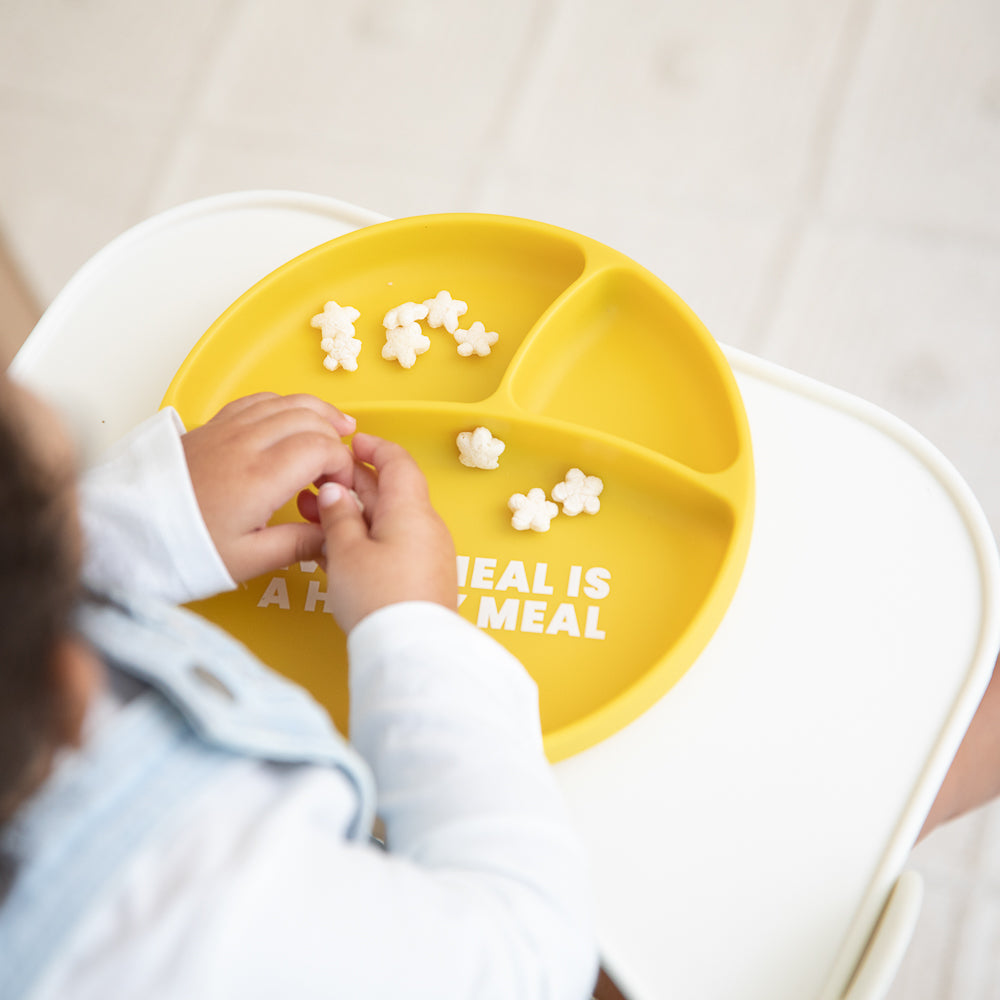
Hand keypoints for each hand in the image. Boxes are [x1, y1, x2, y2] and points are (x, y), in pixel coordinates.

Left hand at [181, 393, 355, 581]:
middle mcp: (246, 444)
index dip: (344, 466)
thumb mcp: (247, 560)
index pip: (323, 448)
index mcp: (260, 477)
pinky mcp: (211, 427)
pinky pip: (258, 400)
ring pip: (286, 401)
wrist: (127, 532)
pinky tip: (292, 418)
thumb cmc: (182, 547)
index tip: (342, 490)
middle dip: (336, 438)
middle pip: (310, 418)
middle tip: (341, 467)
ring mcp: (227, 430)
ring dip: (317, 412)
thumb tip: (331, 537)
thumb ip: (297, 544)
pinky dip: (284, 404)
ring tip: (338, 427)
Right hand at [315, 432, 456, 631]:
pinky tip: (333, 549)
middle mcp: (425, 527)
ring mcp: (426, 554)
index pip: (397, 462)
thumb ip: (338, 516)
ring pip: (386, 521)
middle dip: (351, 484)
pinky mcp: (421, 578)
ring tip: (313, 515)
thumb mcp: (346, 551)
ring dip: (352, 514)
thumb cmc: (380, 599)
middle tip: (318, 483)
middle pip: (389, 492)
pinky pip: (391, 546)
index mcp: (410, 510)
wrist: (411, 651)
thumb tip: (334, 492)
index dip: (373, 447)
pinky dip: (364, 540)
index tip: (351, 441)